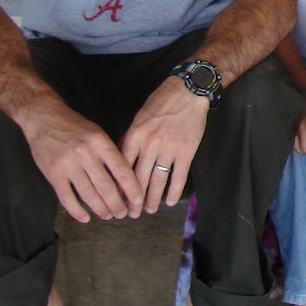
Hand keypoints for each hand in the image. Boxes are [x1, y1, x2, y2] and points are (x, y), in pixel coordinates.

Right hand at [19, 101, 141, 224]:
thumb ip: (108, 153)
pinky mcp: (53, 174)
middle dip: (116, 204)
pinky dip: (77, 211)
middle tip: (123, 214)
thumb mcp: (96, 132)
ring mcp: (68, 165)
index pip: (120, 169)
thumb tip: (123, 178)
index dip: (131, 187)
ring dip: (100, 209)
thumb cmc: (74, 125)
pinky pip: (67, 198)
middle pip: (105, 186)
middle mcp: (85, 154)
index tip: (137, 200)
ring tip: (108, 216)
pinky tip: (85, 218)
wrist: (43, 118)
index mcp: (100, 142)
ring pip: (88, 194)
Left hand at [120, 77, 210, 213]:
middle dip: (134, 199)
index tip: (117, 197)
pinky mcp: (186, 152)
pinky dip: (174, 191)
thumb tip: (121, 155)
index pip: (123, 166)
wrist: (188, 92)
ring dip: (153, 198)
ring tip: (149, 210)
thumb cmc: (162, 101)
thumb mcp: (139, 116)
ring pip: (158, 180)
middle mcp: (150, 145)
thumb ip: (131, 137)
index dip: (119, 185)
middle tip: (131, 213)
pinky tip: (170, 201)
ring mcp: (169, 150)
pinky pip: (178, 176)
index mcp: (135, 135)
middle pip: (139, 178)